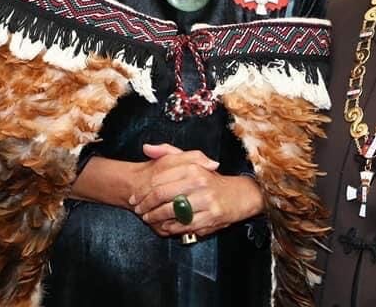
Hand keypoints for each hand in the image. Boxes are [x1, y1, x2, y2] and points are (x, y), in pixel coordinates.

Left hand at [130, 144, 263, 238]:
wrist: (240, 195)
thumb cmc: (211, 178)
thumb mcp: (192, 160)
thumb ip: (167, 152)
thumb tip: (145, 148)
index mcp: (192, 167)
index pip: (159, 180)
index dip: (143, 191)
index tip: (135, 197)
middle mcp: (199, 182)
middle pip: (162, 195)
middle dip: (146, 205)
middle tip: (138, 210)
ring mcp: (206, 200)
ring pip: (171, 212)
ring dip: (155, 217)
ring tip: (148, 218)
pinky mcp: (211, 217)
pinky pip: (184, 225)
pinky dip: (171, 227)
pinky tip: (165, 226)